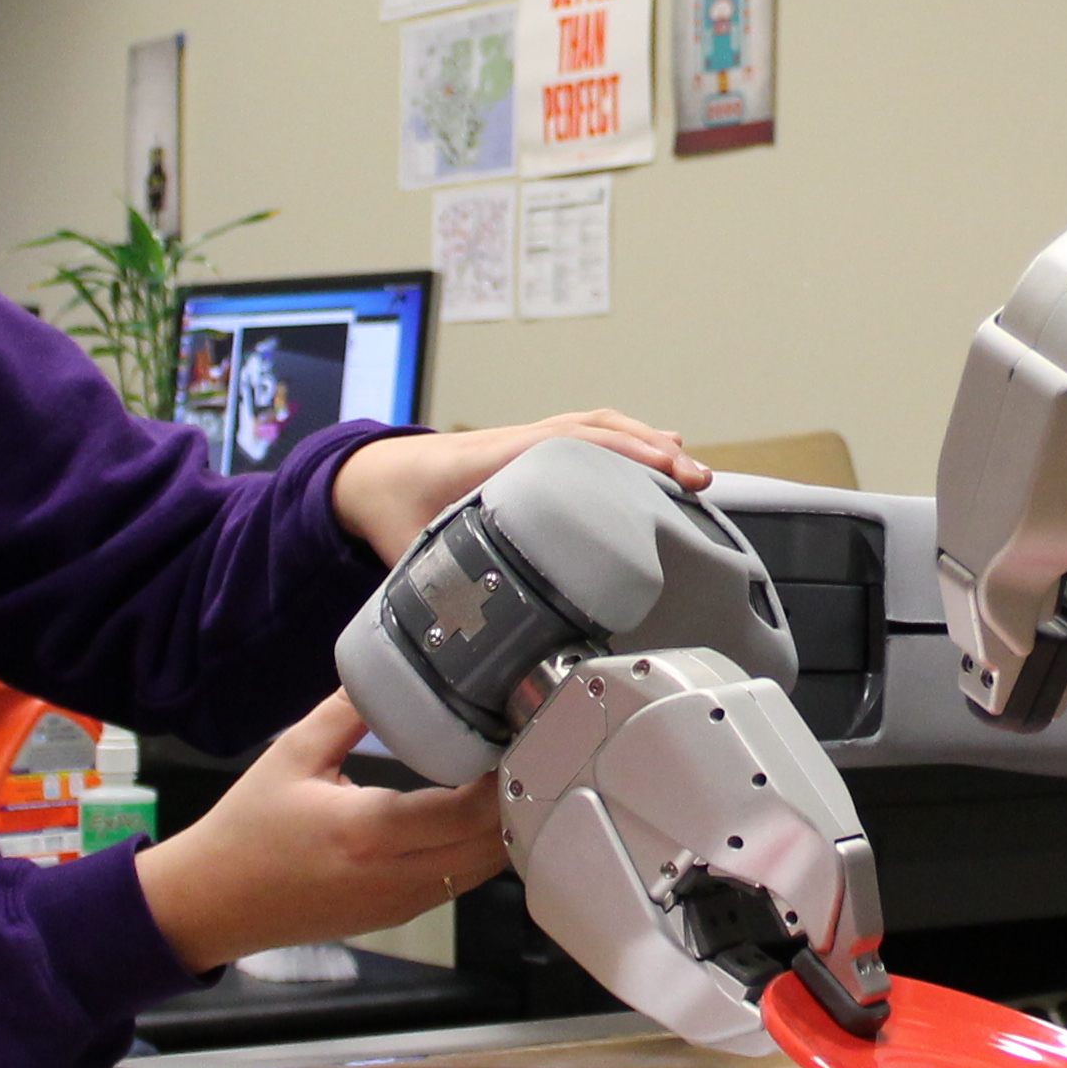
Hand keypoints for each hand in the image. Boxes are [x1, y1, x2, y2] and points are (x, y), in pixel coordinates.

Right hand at [131, 695, 504, 971]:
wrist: (212, 903)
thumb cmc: (248, 829)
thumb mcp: (294, 754)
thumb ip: (349, 709)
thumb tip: (394, 666)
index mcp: (369, 833)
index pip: (469, 813)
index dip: (504, 777)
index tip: (517, 737)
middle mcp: (395, 876)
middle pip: (492, 845)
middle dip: (516, 799)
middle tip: (524, 751)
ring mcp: (402, 904)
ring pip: (484, 869)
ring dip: (502, 827)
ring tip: (503, 777)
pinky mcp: (399, 915)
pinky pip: (460, 882)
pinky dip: (479, 850)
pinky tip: (475, 814)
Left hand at [328, 408, 704, 562]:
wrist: (368, 474)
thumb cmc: (389, 505)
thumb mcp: (407, 552)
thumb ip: (437, 591)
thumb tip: (468, 641)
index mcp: (492, 462)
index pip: (569, 445)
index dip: (622, 455)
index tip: (665, 470)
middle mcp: (517, 443)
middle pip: (598, 430)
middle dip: (653, 450)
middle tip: (698, 480)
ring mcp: (527, 442)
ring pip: (598, 427)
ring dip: (646, 442)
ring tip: (691, 471)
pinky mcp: (532, 450)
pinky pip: (588, 435)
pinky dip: (627, 442)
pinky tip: (657, 458)